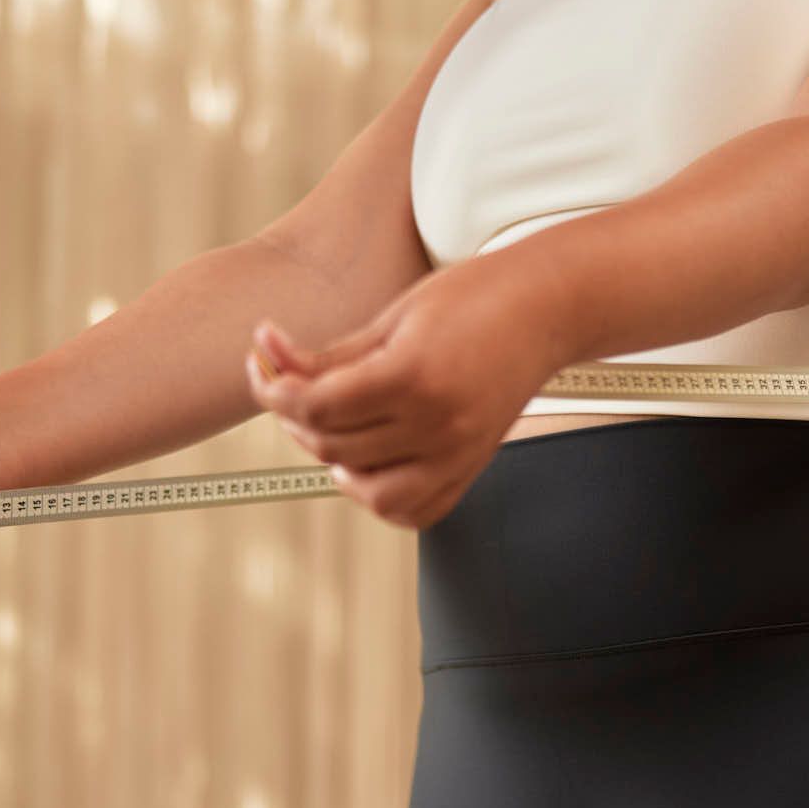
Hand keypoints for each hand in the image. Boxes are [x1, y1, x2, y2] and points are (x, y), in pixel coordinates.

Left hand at [243, 259, 572, 529]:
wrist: (545, 309)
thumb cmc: (477, 297)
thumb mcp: (393, 316)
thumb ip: (331, 353)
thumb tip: (272, 363)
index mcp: (414, 375)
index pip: (316, 406)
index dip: (274, 390)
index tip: (262, 369)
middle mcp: (438, 424)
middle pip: (333, 445)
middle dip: (294, 417)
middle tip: (287, 386)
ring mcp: (458, 453)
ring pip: (368, 491)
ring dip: (333, 463)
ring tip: (326, 428)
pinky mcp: (470, 467)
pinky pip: (412, 510)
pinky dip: (378, 496)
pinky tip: (365, 462)